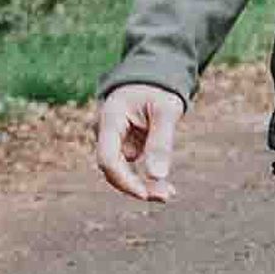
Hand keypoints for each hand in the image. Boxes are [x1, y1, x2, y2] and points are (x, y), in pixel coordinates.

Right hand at [92, 83, 182, 203]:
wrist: (153, 77)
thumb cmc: (159, 90)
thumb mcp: (166, 111)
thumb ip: (161, 143)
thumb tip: (158, 177)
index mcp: (110, 119)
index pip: (108, 159)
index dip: (124, 180)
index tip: (146, 194)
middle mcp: (105, 131)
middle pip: (112, 169)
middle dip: (136, 187)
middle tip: (167, 196)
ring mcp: (112, 139)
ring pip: (121, 171)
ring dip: (142, 185)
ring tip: (169, 193)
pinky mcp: (122, 145)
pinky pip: (129, 167)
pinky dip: (145, 177)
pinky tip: (165, 186)